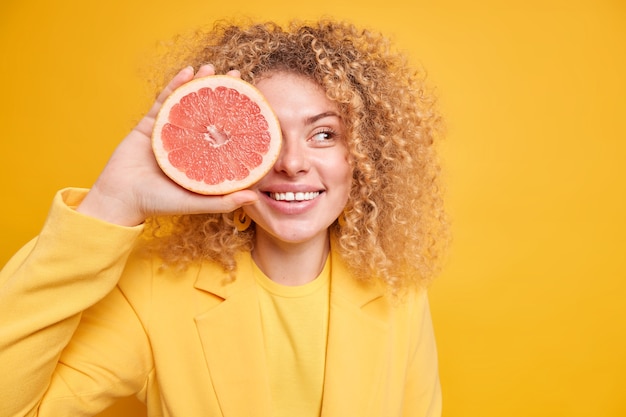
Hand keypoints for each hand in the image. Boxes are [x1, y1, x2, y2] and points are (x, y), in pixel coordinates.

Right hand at [77, 65, 257, 225]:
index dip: (238, 117)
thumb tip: (255, 197)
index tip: (254, 102)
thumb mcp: (196, 202)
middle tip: (236, 74)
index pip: (224, 134)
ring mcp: (169, 131)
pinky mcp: (150, 124)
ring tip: (211, 67)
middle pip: (208, 113)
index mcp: (201, 158)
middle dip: (222, 92)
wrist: (120, 198)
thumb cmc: (159, 204)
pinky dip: (175, 85)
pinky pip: (164, 100)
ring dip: (199, 83)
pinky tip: (187, 72)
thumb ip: (224, 201)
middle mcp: (188, 143)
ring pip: (187, 102)